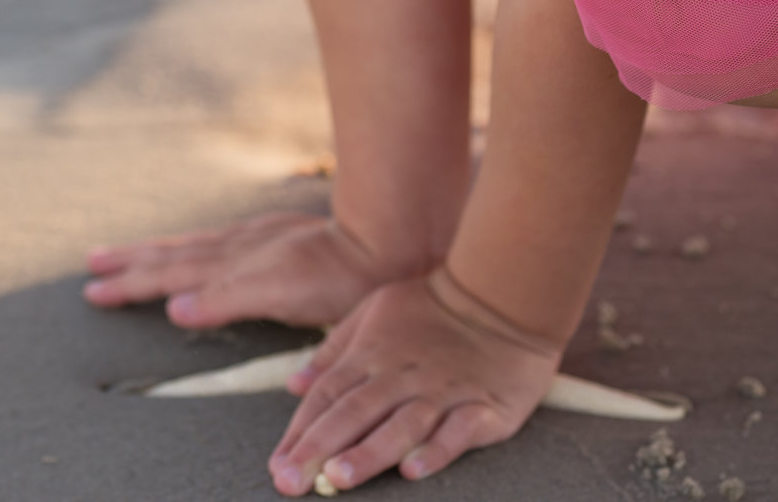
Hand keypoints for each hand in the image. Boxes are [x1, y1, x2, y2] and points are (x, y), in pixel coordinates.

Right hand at [83, 211, 396, 330]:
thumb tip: (175, 308)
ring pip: (189, 246)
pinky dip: (188, 246)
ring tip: (120, 251)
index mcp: (232, 265)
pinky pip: (212, 241)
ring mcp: (254, 240)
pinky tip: (193, 247)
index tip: (94, 289)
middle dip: (129, 263)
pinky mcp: (272, 236)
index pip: (169, 275)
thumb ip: (227, 300)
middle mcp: (236, 248)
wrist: (384, 243)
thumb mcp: (281, 297)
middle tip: (91, 265)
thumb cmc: (339, 279)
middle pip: (170, 255)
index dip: (131, 283)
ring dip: (151, 251)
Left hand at [268, 267, 561, 492]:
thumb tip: (293, 385)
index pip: (327, 396)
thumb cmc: (431, 308)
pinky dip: (436, 451)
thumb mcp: (371, 313)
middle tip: (291, 482)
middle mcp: (402, 376)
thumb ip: (333, 352)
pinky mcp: (484, 406)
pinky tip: (413, 471)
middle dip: (319, 448)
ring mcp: (443, 392)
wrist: (499, 297)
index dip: (300, 431)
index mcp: (372, 355)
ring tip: (339, 478)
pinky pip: (458, 431)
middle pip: (354, 413)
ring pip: (401, 425)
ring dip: (369, 452)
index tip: (278, 466)